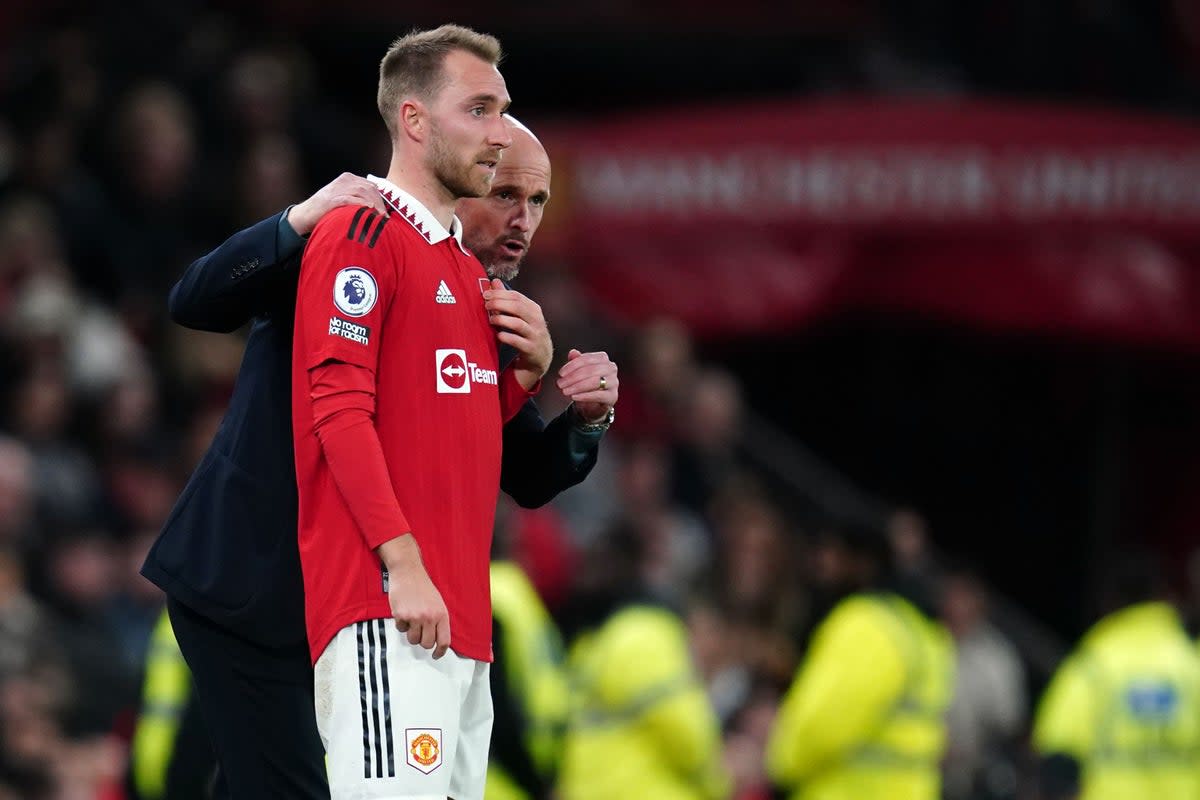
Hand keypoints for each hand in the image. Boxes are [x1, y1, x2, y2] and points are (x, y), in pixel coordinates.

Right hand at [287, 173, 387, 235]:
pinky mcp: (331, 199)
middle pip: (369, 188)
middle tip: (385, 217)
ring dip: (374, 204)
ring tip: (380, 216)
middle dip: (380, 203)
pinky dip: (360, 203)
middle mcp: (344, 181)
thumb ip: (358, 197)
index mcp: (348, 178)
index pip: (371, 185)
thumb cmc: (327, 209)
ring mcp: (337, 189)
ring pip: (362, 192)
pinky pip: (349, 199)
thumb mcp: (344, 198)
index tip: (387, 212)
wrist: (305, 214)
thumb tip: (377, 206)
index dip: (381, 199)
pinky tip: (369, 208)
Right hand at [376, 535, 450, 658]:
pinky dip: (401, 623)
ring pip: (413, 639)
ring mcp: (415, 617)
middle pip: (426, 644)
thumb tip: (438, 640)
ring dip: (411, 633)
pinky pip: (401, 629)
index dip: (440, 652)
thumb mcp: (438, 603)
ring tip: (411, 619)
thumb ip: (439, 620)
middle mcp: (430, 617)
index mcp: (442, 614)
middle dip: (422, 641)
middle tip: (419, 632)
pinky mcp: (401, 615)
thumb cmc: (423, 588)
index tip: (435, 655)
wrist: (408, 572)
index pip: (444, 641)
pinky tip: (403, 611)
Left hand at [483, 279, 552, 388]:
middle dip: (499, 304)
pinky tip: (498, 335)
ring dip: (501, 319)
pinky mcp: (531, 349)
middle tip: (486, 305)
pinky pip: (518, 341)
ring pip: (517, 324)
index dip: (500, 294)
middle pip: (517, 307)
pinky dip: (506, 337)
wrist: (541, 357)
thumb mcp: (521, 315)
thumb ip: (507, 299)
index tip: (486, 295)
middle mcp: (536, 320)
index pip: (517, 296)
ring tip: (491, 320)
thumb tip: (495, 281)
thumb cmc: (527, 333)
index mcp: (534, 309)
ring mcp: (535, 335)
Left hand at [557, 349, 617, 422]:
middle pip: (590, 370)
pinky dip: (584, 396)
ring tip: (565, 391)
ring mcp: (614, 382)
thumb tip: (573, 352)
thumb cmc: (585, 384)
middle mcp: (611, 368)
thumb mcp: (578, 371)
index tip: (560, 373)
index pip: (586, 359)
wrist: (593, 404)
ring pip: (594, 382)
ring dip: (577, 386)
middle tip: (560, 384)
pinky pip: (598, 395)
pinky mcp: (613, 396)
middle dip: (573, 377)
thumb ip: (576, 361)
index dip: (571, 366)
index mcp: (603, 358)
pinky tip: (574, 397)